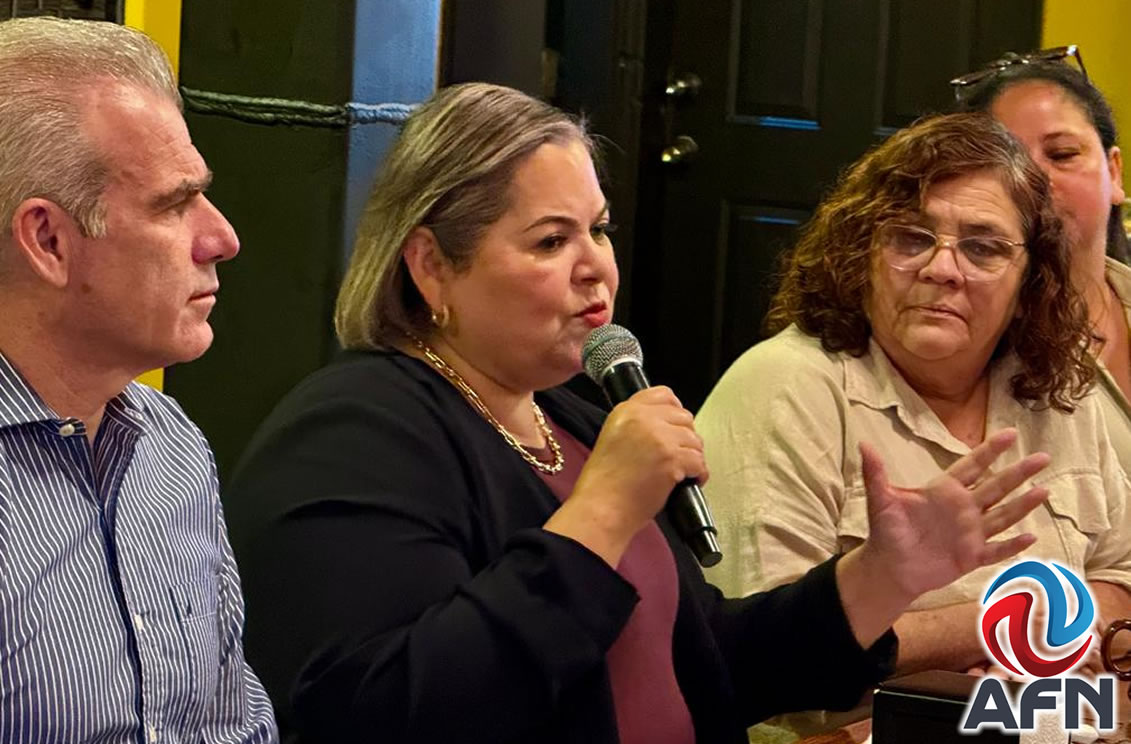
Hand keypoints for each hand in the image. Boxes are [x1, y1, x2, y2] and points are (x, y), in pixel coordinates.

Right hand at [545, 387, 705, 565]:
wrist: (601, 509)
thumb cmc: (604, 484)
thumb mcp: (613, 438)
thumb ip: (636, 425)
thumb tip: (665, 425)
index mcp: (626, 411)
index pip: (663, 394)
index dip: (675, 411)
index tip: (675, 426)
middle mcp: (643, 419)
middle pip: (684, 417)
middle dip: (685, 438)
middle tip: (678, 455)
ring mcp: (659, 438)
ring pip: (695, 440)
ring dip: (693, 457)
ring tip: (682, 471)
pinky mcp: (672, 459)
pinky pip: (699, 462)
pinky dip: (698, 474)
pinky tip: (688, 482)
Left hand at [857, 428, 1049, 605]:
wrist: (890, 566)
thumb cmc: (886, 530)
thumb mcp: (881, 500)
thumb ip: (876, 474)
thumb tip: (863, 444)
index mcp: (944, 490)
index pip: (972, 466)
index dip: (990, 450)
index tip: (1010, 433)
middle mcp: (963, 508)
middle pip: (996, 486)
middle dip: (1019, 472)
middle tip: (1043, 456)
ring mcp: (970, 532)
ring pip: (1003, 515)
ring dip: (1023, 505)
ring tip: (1044, 490)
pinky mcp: (971, 556)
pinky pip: (996, 550)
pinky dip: (1012, 545)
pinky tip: (1031, 537)